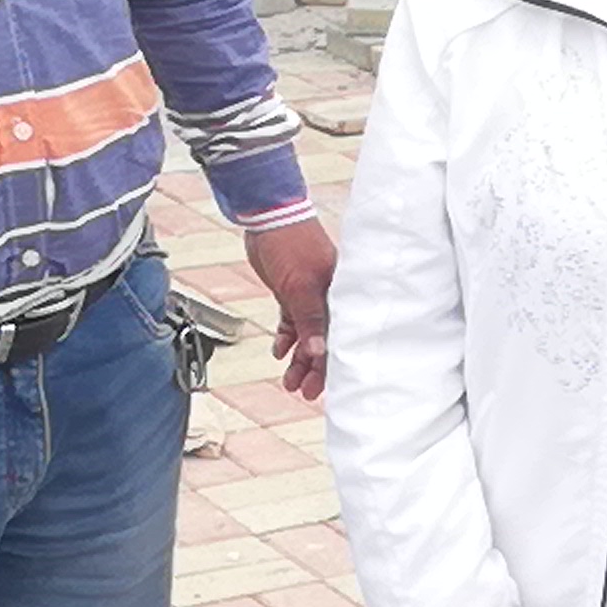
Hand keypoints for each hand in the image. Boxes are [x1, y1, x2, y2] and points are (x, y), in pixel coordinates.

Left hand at [244, 212, 338, 398]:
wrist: (267, 216)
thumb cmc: (290, 244)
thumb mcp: (300, 287)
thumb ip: (310, 321)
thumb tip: (319, 353)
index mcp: (339, 295)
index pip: (339, 338)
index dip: (330, 365)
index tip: (320, 388)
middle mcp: (329, 297)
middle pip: (325, 341)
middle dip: (313, 368)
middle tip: (303, 391)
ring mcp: (310, 294)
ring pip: (307, 335)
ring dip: (298, 358)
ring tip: (289, 380)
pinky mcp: (293, 291)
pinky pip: (293, 321)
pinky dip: (287, 337)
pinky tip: (280, 352)